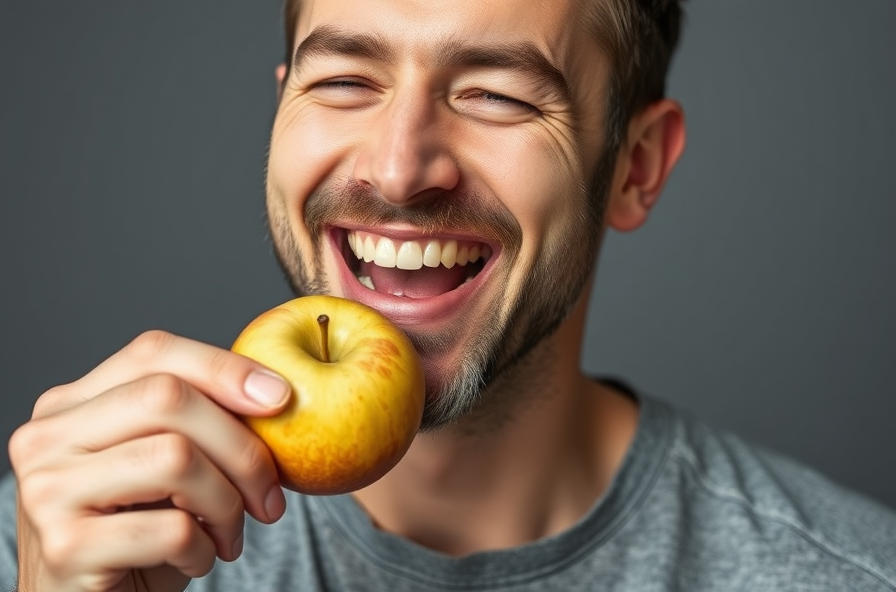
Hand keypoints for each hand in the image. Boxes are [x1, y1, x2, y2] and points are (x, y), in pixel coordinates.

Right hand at [9, 330, 291, 591]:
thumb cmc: (138, 535)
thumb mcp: (163, 467)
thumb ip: (193, 420)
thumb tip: (274, 392)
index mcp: (72, 404)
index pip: (154, 352)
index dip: (224, 367)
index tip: (281, 397)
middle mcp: (47, 437)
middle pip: (169, 398)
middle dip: (240, 446)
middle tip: (269, 494)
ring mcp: (48, 490)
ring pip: (176, 458)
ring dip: (227, 504)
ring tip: (230, 534)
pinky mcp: (66, 545)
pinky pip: (172, 527)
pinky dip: (205, 548)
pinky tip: (197, 559)